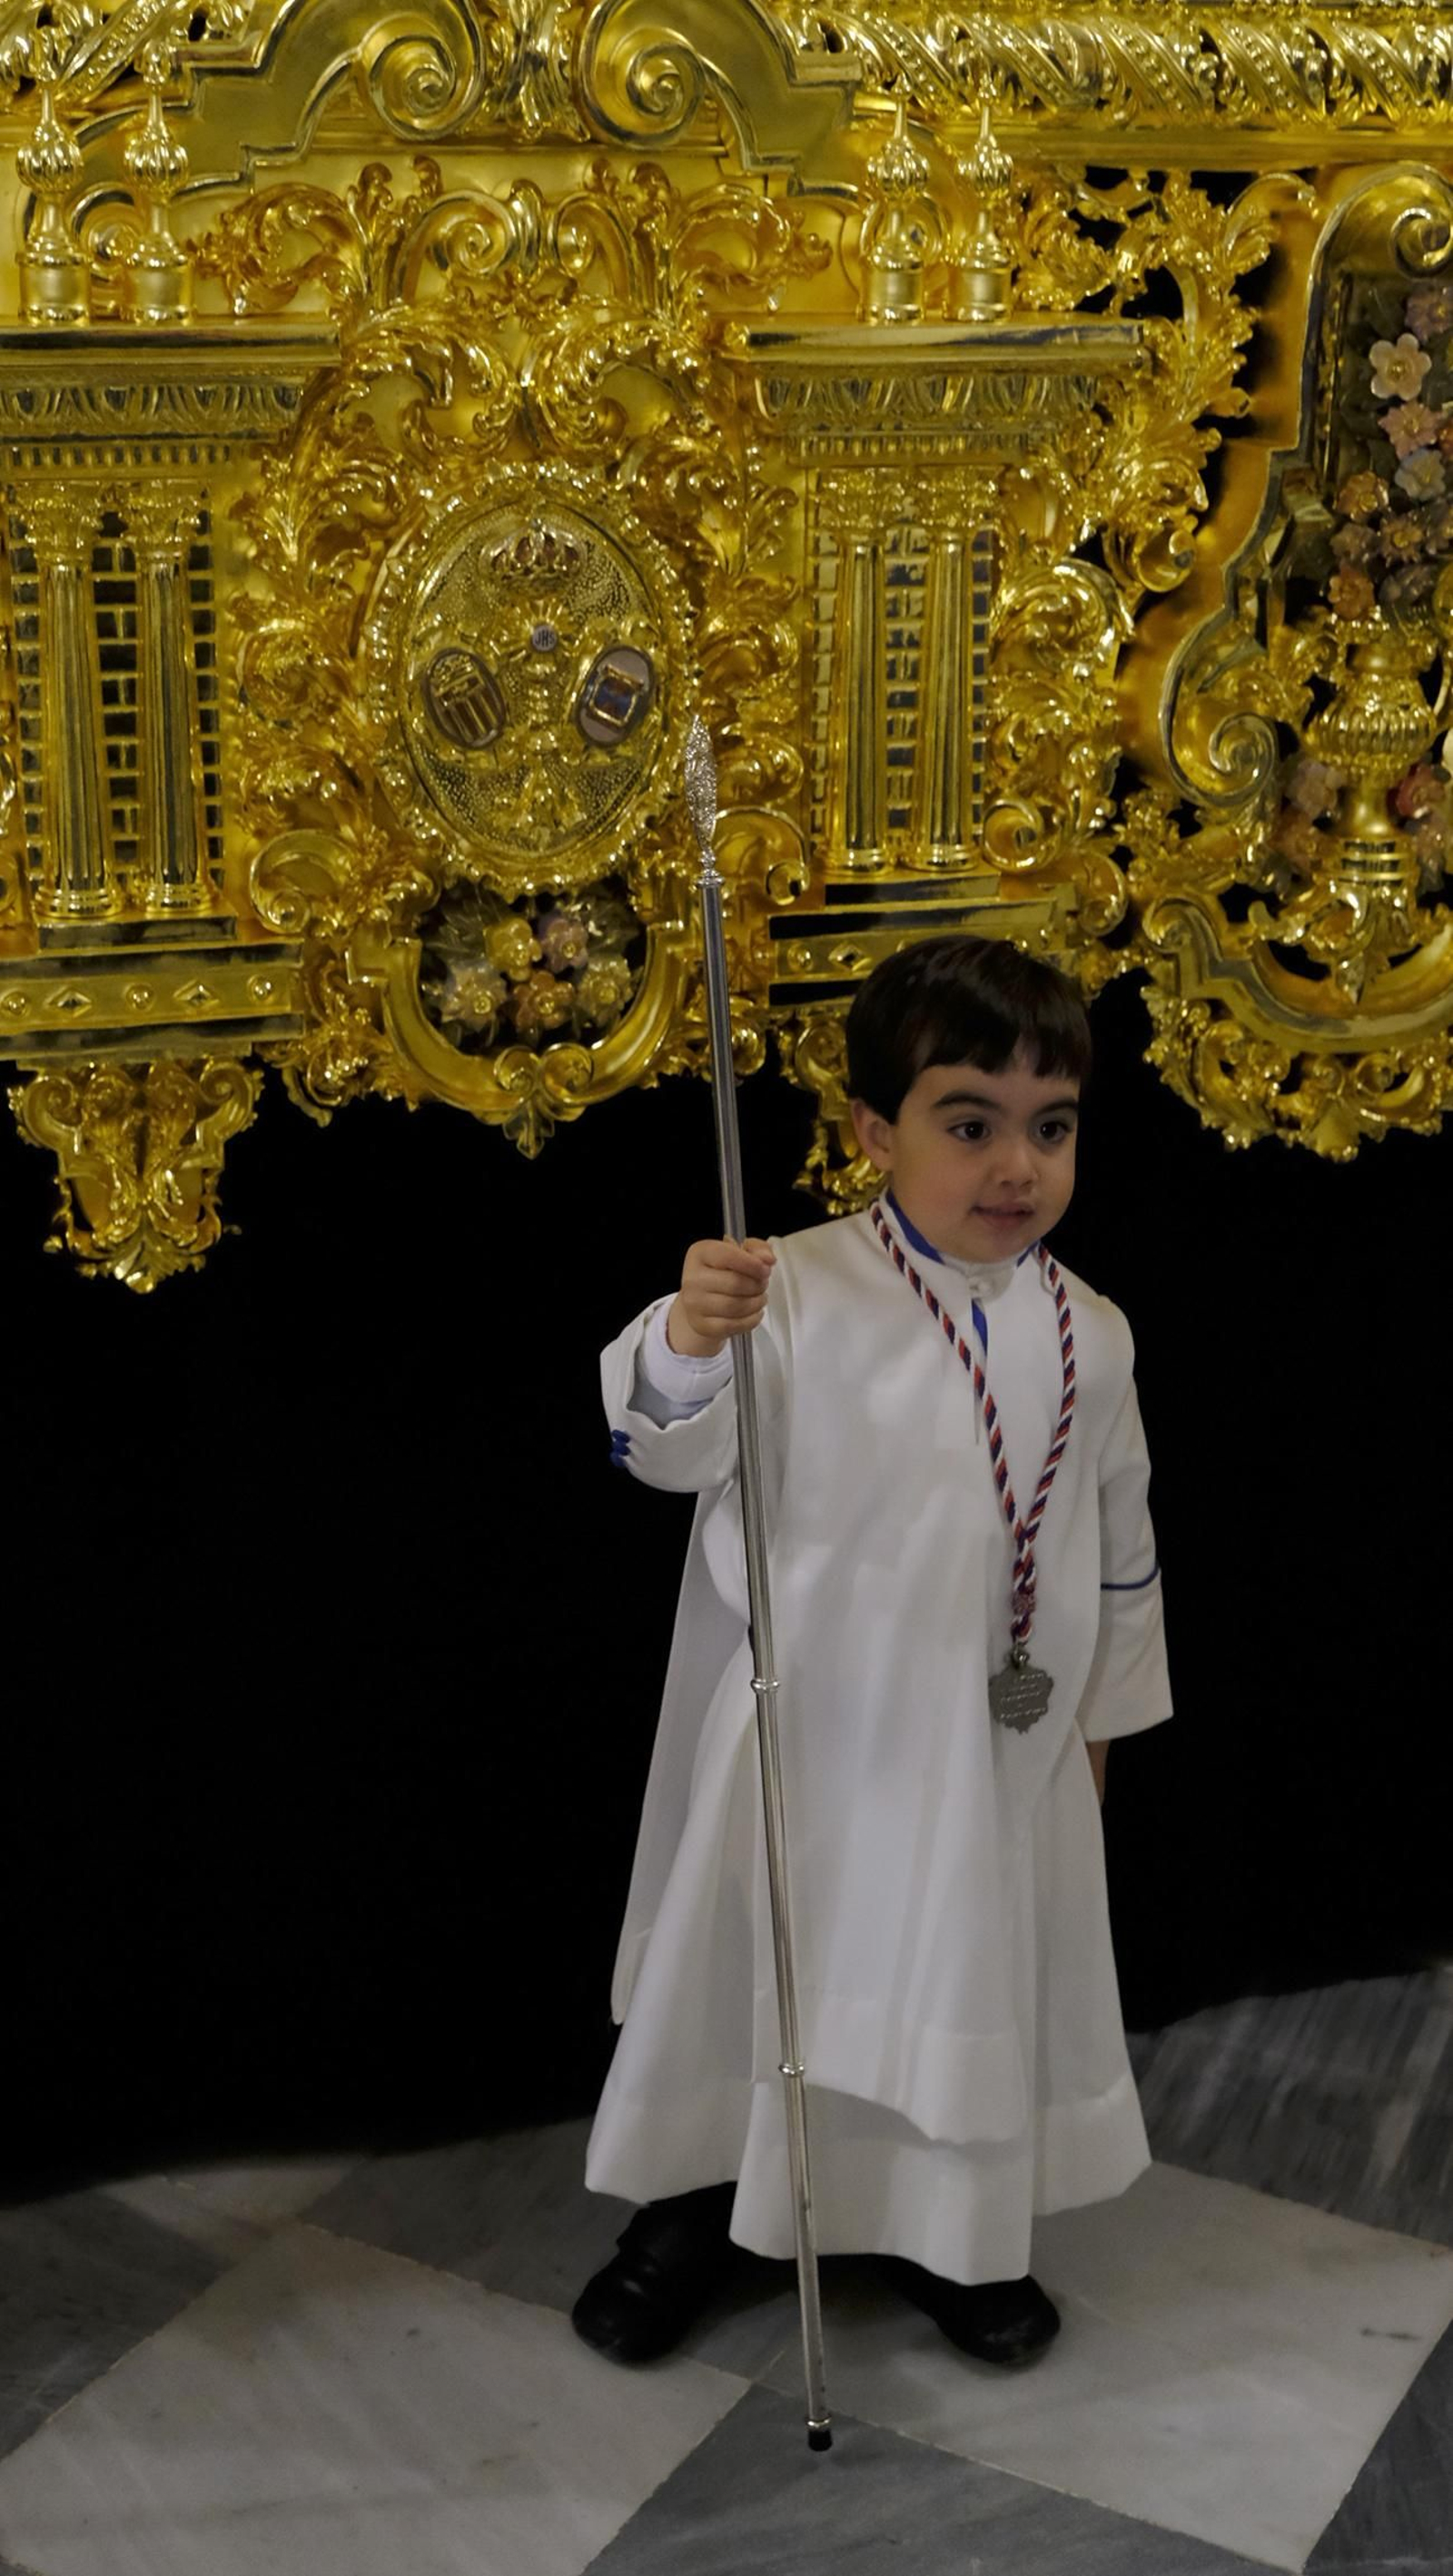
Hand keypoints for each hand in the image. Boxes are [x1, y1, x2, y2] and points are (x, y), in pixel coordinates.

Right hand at [666, 1237, 775, 1357]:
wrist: (704, 1298)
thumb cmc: (724, 1272)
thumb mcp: (741, 1252)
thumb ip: (758, 1249)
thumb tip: (768, 1258)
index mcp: (700, 1253)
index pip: (728, 1256)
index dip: (753, 1264)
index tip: (765, 1269)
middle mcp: (692, 1278)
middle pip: (736, 1283)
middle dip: (757, 1285)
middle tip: (762, 1284)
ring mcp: (694, 1304)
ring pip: (737, 1306)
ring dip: (757, 1302)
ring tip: (759, 1297)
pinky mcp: (701, 1325)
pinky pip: (734, 1325)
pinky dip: (751, 1319)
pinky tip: (754, 1312)